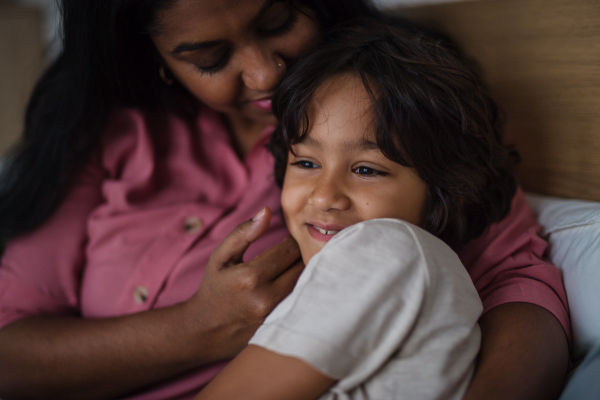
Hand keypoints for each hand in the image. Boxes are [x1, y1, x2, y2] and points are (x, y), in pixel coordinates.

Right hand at [185, 207, 303, 359]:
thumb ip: (243, 233)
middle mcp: (265, 298)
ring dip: (306, 274)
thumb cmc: (215, 288)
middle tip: (297, 252)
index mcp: (250, 277)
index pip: (289, 250)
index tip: (290, 240)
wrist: (206, 330)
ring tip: (297, 268)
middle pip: (302, 268)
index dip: (293, 241)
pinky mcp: (281, 327)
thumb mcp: (221, 257)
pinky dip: (303, 292)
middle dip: (302, 257)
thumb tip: (267, 211)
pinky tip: (298, 286)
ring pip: (306, 286)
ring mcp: (275, 316)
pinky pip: (302, 303)